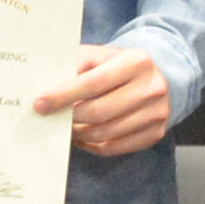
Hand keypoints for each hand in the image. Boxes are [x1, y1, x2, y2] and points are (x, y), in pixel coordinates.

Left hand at [33, 43, 175, 158]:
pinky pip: (114, 147)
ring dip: (78, 133)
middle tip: (50, 117)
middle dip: (69, 117)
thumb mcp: (104, 55)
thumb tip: (46, 85)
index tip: (39, 104)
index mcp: (136, 62)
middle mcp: (150, 89)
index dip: (64, 95)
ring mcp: (156, 114)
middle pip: (99, 112)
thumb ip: (78, 64)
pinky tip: (81, 136)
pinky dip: (91, 144)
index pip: (93, 82)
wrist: (165, 77)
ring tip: (64, 126)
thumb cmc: (123, 66)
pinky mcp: (154, 134)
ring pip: (105, 133)